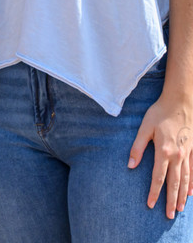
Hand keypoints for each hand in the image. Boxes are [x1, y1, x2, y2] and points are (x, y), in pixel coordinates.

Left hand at [129, 92, 192, 218]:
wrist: (180, 102)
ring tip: (180, 209)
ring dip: (182, 196)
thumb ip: (137, 147)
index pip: (158, 178)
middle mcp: (178, 156)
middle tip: (168, 216)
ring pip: (186, 180)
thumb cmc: (159, 113)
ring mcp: (188, 154)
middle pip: (174, 183)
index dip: (154, 193)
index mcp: (164, 151)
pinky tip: (191, 193)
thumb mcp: (145, 127)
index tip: (150, 205)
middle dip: (170, 200)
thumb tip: (131, 165)